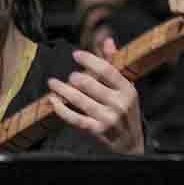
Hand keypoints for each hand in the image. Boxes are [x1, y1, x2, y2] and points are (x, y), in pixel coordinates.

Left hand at [47, 38, 144, 153]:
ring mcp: (107, 118)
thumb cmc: (126, 112)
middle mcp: (119, 104)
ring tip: (53, 83)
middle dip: (75, 78)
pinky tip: (53, 101)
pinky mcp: (96, 130)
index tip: (76, 54)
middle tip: (71, 77)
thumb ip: (114, 64)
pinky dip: (61, 109)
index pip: (107, 70)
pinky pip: (74, 117)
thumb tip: (106, 40)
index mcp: (128, 90)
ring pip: (79, 100)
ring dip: (62, 90)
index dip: (90, 60)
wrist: (131, 144)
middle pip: (90, 84)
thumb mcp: (126, 88)